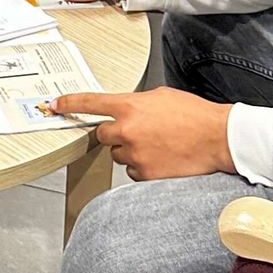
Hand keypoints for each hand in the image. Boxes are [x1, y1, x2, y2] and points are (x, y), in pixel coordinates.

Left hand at [42, 88, 234, 179]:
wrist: (217, 138)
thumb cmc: (194, 115)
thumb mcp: (161, 97)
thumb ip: (136, 104)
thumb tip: (125, 110)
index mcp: (130, 106)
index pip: (90, 103)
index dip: (69, 104)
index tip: (55, 106)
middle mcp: (127, 130)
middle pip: (102, 135)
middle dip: (114, 134)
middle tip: (137, 133)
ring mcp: (135, 154)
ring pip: (119, 155)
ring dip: (131, 152)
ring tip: (158, 146)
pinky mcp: (145, 174)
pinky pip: (132, 172)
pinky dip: (142, 168)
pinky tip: (161, 159)